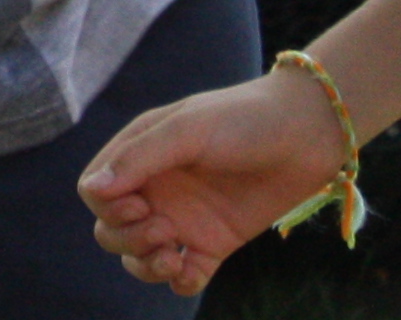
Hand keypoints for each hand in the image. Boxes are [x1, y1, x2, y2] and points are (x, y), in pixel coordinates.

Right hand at [79, 69, 347, 294]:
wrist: (306, 135)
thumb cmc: (242, 119)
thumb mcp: (187, 129)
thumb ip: (139, 157)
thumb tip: (94, 190)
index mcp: (141, 156)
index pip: (96, 192)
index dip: (107, 207)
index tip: (141, 202)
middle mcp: (156, 190)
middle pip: (111, 231)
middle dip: (126, 239)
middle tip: (163, 228)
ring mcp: (184, 219)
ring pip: (140, 258)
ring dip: (146, 266)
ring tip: (174, 257)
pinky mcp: (215, 244)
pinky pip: (184, 276)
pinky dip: (180, 281)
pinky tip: (191, 270)